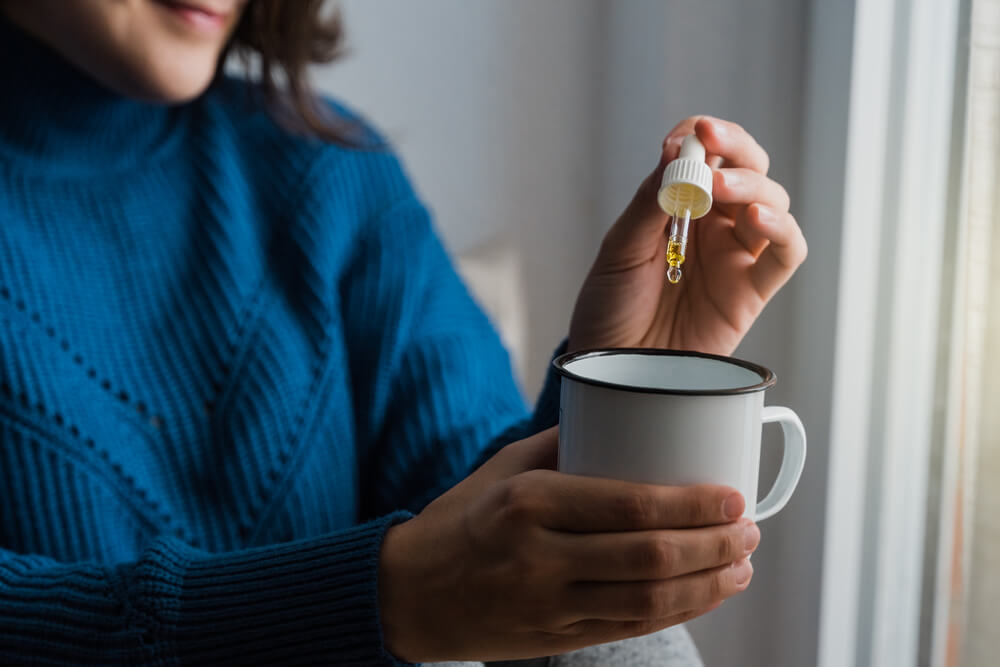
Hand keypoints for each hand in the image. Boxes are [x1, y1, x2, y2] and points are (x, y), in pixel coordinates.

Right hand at [378, 428, 758, 662]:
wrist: (409, 594)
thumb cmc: (460, 518)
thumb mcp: (502, 467)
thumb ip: (563, 445)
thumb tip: (627, 425)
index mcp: (529, 503)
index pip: (630, 506)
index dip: (692, 506)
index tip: (732, 496)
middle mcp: (541, 556)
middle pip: (650, 556)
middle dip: (714, 545)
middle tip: (749, 530)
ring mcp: (548, 605)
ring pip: (649, 601)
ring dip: (707, 585)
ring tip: (741, 566)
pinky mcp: (555, 638)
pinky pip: (630, 627)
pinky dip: (677, 612)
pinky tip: (704, 595)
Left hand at [569, 116, 806, 354]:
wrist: (612, 366)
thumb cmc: (610, 308)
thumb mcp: (620, 249)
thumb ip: (650, 202)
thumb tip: (676, 152)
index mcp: (677, 206)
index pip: (705, 154)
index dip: (702, 136)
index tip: (689, 134)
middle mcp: (712, 225)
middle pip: (747, 168)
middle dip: (734, 147)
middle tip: (710, 141)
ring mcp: (734, 256)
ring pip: (771, 201)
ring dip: (751, 183)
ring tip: (717, 186)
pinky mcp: (751, 291)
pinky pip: (786, 252)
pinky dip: (782, 229)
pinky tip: (758, 218)